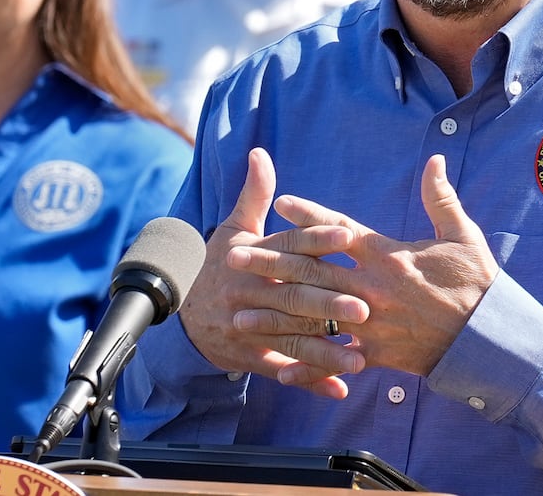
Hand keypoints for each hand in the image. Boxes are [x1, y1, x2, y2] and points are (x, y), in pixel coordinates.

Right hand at [178, 147, 369, 398]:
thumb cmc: (217, 262)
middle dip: (328, 303)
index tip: (349, 235)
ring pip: (290, 338)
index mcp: (252, 258)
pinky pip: (282, 368)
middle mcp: (249, 292)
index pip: (288, 246)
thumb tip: (260, 154)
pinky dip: (310, 381)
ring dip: (325, 350)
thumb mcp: (232, 228)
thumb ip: (255, 194)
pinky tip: (339, 388)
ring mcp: (247, 326)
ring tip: (361, 356)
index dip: (317, 239)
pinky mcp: (249, 354)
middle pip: (293, 297)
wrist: (176, 309)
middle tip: (365, 307)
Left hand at [253, 154, 498, 383]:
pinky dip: (308, 365)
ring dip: (274, 317)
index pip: (339, 230)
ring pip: (312, 318)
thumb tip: (435, 160)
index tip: (281, 204)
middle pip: (311, 271)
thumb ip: (441, 198)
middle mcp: (371, 288)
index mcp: (387, 255)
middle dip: (270, 263)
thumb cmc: (476, 283)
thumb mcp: (462, 235)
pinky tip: (280, 367)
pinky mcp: (377, 355)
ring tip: (240, 315)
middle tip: (235, 257)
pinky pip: (335, 360)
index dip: (309, 215)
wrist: (488, 338)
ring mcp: (370, 324)